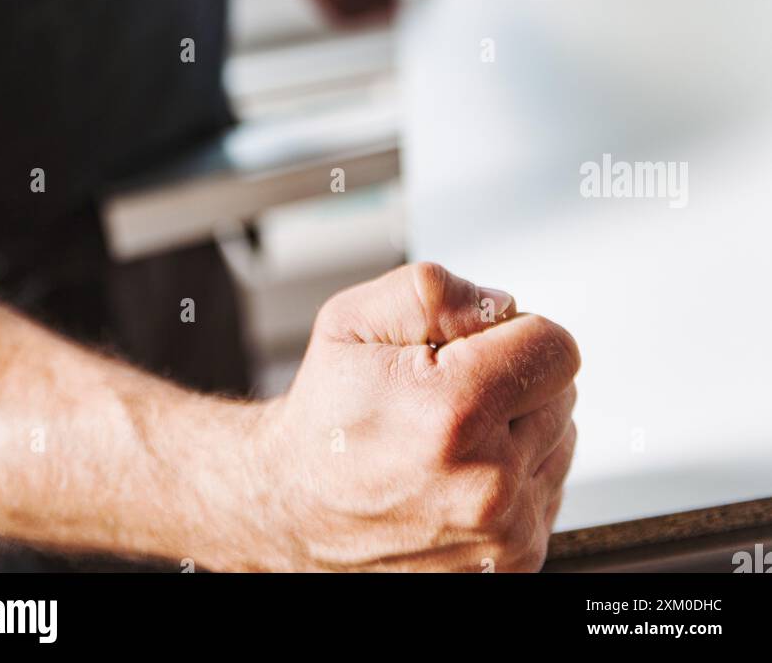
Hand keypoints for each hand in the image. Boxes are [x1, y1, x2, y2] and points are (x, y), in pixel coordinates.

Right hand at [252, 263, 579, 571]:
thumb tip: (503, 305)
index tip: (470, 347)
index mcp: (453, 415)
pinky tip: (459, 469)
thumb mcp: (354, 320)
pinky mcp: (511, 564)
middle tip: (449, 388)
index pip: (556, 349)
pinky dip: (515, 471)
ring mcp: (503, 534)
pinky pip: (548, 488)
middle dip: (514, 376)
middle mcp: (488, 485)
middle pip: (562, 392)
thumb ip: (436, 291)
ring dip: (518, 425)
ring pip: (560, 440)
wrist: (294, 509)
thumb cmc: (326, 416)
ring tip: (450, 433)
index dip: (514, 332)